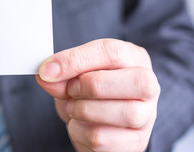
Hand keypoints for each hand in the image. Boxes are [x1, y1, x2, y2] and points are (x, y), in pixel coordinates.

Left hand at [36, 39, 159, 151]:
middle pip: (133, 81)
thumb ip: (62, 73)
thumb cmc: (88, 91)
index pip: (111, 52)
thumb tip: (47, 74)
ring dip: (82, 110)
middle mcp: (149, 85)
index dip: (75, 60)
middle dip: (89, 85)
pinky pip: (102, 138)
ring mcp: (146, 117)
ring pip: (121, 112)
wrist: (94, 121)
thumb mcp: (74, 75)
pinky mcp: (135, 142)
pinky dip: (80, 132)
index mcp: (133, 58)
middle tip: (69, 90)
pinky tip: (80, 125)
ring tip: (73, 108)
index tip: (47, 70)